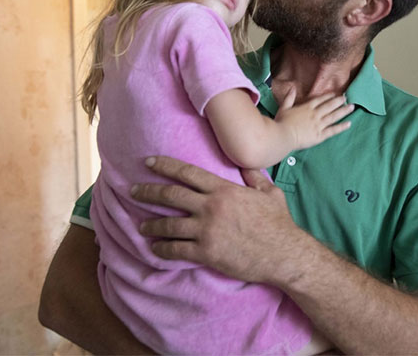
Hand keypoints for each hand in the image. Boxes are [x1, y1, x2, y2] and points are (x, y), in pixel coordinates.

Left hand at [131, 156, 309, 284]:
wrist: (284, 253)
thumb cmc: (278, 222)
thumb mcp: (270, 192)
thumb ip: (254, 177)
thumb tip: (245, 164)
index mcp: (224, 190)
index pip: (187, 173)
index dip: (164, 166)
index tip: (148, 163)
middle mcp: (211, 207)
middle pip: (170, 195)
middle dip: (148, 192)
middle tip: (133, 191)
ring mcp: (207, 230)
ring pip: (168, 225)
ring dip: (151, 225)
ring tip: (141, 226)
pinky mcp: (206, 252)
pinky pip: (176, 250)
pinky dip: (162, 248)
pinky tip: (155, 248)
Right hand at [275, 88, 353, 148]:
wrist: (282, 136)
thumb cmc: (281, 123)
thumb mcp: (283, 108)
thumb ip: (289, 98)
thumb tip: (292, 88)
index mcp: (306, 108)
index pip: (320, 100)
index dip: (328, 96)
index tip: (335, 93)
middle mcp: (315, 115)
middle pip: (329, 106)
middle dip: (339, 101)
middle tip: (346, 97)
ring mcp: (318, 125)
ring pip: (334, 116)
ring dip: (343, 111)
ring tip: (352, 107)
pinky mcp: (320, 136)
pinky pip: (333, 130)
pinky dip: (341, 127)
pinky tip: (349, 124)